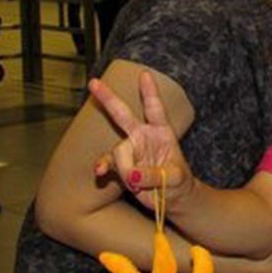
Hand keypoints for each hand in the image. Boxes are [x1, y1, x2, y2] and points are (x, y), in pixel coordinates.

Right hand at [90, 71, 194, 209]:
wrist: (171, 198)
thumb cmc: (178, 182)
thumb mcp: (174, 178)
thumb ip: (155, 175)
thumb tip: (133, 175)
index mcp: (162, 132)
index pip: (155, 109)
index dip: (150, 92)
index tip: (144, 74)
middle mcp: (143, 137)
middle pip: (123, 114)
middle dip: (108, 98)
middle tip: (93, 82)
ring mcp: (131, 150)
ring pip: (118, 152)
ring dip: (126, 169)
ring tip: (141, 183)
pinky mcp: (121, 165)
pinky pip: (107, 163)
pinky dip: (103, 167)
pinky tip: (100, 171)